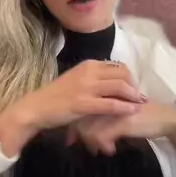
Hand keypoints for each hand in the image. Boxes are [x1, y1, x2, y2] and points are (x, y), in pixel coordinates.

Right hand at [19, 60, 143, 133]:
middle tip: (140, 98)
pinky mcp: (84, 103)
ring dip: (133, 96)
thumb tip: (112, 82)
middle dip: (135, 86)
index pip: (118, 66)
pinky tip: (132, 112)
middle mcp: (89, 72)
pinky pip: (111, 104)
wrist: (36, 108)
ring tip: (139, 105)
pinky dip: (124, 107)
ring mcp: (86, 87)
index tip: (135, 88)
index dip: (131, 77)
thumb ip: (94, 79)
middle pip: (123, 74)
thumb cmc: (56, 97)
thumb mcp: (76, 80)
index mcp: (88, 65)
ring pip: (120, 87)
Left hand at [66, 101, 175, 154]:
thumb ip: (101, 118)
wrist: (165, 118)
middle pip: (81, 117)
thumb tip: (80, 132)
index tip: (71, 138)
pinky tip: (109, 150)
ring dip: (90, 142)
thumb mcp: (118, 114)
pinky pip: (101, 136)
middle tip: (77, 145)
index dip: (74, 123)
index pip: (81, 106)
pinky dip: (103, 145)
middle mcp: (107, 98)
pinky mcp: (121, 121)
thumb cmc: (141, 116)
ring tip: (96, 150)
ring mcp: (114, 109)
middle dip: (78, 134)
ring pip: (88, 128)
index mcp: (106, 93)